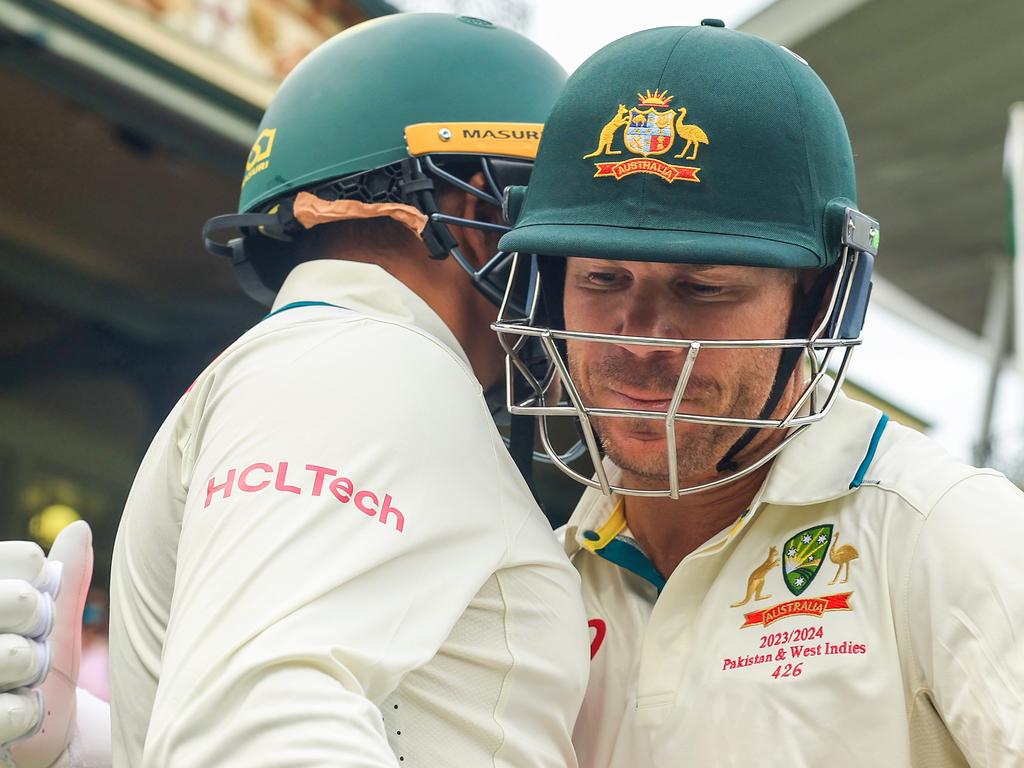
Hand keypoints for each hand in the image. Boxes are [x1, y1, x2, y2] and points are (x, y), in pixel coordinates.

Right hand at [0, 522, 92, 767]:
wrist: (35, 730)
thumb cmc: (38, 659)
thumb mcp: (53, 616)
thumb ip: (66, 576)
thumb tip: (80, 529)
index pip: (27, 559)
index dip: (43, 581)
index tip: (37, 599)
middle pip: (20, 599)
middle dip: (38, 619)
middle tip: (33, 636)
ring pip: (14, 654)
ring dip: (31, 668)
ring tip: (24, 675)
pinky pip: (7, 711)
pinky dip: (25, 713)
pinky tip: (20, 711)